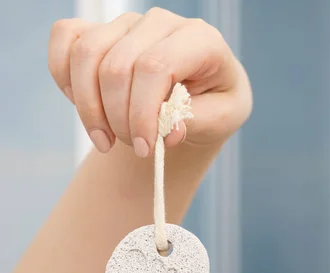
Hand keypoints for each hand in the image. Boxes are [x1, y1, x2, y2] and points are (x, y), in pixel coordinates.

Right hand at [48, 8, 251, 155]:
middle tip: (134, 148)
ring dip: (88, 108)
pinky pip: (65, 38)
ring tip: (106, 140)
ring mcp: (126, 23)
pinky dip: (64, 78)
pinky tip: (85, 107)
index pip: (155, 66)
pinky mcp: (99, 29)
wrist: (198, 100)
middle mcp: (160, 23)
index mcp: (199, 39)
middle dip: (118, 119)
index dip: (142, 113)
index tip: (146, 149)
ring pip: (85, 54)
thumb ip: (196, 122)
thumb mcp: (222, 120)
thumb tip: (168, 131)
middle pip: (115, 66)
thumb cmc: (212, 106)